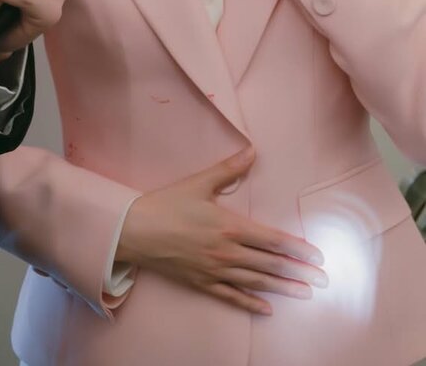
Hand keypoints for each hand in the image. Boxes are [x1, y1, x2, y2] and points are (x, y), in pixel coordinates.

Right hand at [116, 147, 326, 314]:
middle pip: (270, 264)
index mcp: (230, 226)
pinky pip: (232, 297)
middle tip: (322, 281)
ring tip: (305, 293)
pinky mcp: (202, 283)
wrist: (136, 231)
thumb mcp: (199, 183)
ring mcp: (215, 271)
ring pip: (256, 282)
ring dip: (282, 288)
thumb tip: (252, 150)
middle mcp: (227, 252)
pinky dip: (251, 303)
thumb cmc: (167, 204)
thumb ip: (228, 169)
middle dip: (298, 272)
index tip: (317, 257)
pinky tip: (267, 308)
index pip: (272, 240)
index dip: (297, 249)